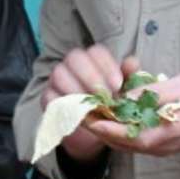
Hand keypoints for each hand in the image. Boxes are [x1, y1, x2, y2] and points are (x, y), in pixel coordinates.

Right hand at [41, 46, 130, 161]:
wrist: (98, 127)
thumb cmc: (114, 104)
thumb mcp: (127, 93)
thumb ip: (130, 77)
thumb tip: (131, 63)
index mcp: (93, 59)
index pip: (96, 51)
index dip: (107, 66)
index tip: (118, 86)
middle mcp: (72, 64)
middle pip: (75, 57)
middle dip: (91, 77)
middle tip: (105, 97)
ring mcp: (57, 80)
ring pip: (59, 73)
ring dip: (77, 90)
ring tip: (92, 108)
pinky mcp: (48, 98)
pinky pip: (49, 96)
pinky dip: (63, 105)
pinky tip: (79, 115)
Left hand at [85, 70, 179, 156]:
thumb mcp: (179, 87)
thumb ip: (151, 94)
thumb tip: (124, 98)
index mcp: (164, 134)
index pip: (127, 135)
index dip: (105, 127)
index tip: (88, 118)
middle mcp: (160, 146)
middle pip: (122, 143)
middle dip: (100, 129)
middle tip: (80, 115)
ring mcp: (162, 148)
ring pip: (127, 143)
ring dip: (108, 131)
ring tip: (89, 116)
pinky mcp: (163, 143)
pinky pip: (136, 140)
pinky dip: (120, 131)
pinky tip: (111, 119)